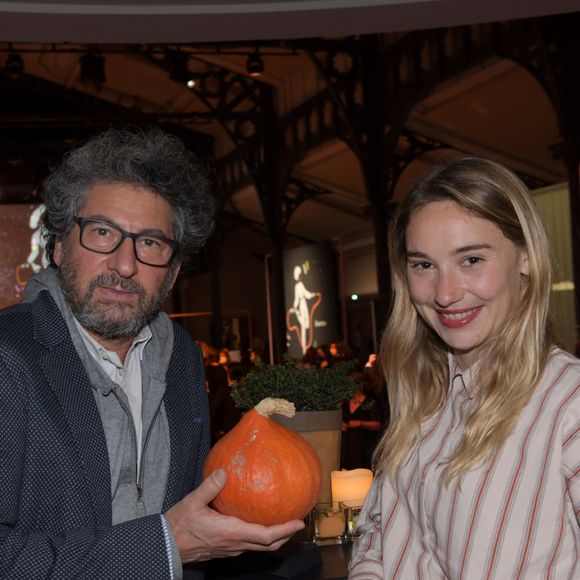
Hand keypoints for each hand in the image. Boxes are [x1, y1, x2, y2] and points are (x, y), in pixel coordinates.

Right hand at [164, 469, 304, 563]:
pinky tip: (262, 523)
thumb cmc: (179, 525)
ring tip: (285, 522)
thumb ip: (209, 487)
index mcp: (230, 532)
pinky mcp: (227, 548)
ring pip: (260, 547)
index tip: (298, 522)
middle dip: (286, 535)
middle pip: (268, 545)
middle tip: (299, 522)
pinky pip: (250, 544)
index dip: (284, 530)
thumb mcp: (192, 502)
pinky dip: (262, 536)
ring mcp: (231, 548)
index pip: (264, 536)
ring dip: (276, 537)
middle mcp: (235, 544)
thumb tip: (223, 472)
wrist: (167, 545)